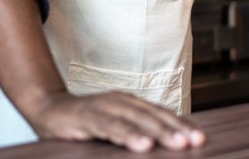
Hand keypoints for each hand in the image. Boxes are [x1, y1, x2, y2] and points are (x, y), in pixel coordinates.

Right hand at [28, 90, 206, 152]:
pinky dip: (128, 136)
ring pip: (137, 120)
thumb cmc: (86, 122)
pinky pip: (111, 127)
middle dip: (177, 129)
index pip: (162, 114)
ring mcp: (105, 107)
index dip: (182, 125)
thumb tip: (164, 145)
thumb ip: (137, 131)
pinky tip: (141, 145)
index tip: (200, 138)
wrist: (48, 109)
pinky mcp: (88, 117)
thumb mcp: (116, 126)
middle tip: (196, 141)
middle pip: (154, 116)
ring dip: (159, 132)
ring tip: (177, 143)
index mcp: (132, 103)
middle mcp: (122, 101)